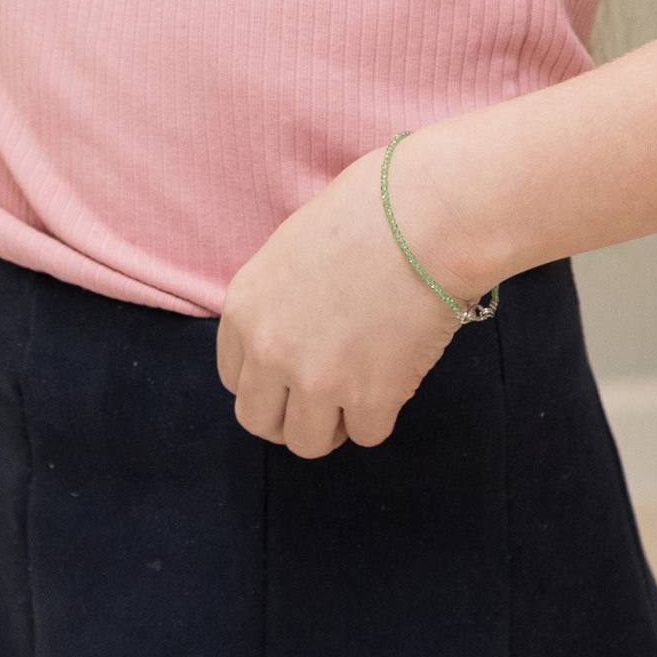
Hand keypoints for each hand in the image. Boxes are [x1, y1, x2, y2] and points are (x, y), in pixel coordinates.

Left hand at [214, 145, 461, 456]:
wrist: (423, 219)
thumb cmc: (366, 214)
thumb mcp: (292, 251)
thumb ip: (277, 302)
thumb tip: (290, 334)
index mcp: (244, 310)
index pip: (233, 379)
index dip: (266, 381)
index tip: (291, 375)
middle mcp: (269, 351)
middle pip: (259, 421)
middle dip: (289, 416)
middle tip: (322, 398)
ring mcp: (317, 380)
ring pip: (308, 442)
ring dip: (332, 424)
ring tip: (358, 390)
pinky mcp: (369, 398)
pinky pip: (365, 434)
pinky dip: (380, 414)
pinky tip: (393, 375)